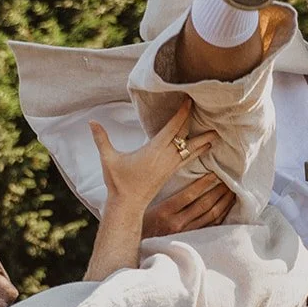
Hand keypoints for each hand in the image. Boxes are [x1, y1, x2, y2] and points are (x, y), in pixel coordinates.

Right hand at [90, 100, 214, 210]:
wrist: (128, 204)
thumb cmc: (119, 182)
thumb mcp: (108, 159)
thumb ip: (101, 139)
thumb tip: (91, 121)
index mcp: (154, 150)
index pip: (173, 128)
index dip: (182, 114)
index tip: (190, 102)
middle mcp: (166, 158)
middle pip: (187, 138)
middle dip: (199, 126)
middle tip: (214, 116)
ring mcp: (170, 167)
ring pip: (191, 151)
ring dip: (202, 142)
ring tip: (216, 135)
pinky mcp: (170, 174)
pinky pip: (188, 160)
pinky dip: (196, 152)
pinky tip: (202, 151)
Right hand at [141, 170, 234, 237]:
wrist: (134, 244)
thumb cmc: (140, 221)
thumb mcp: (146, 205)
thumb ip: (161, 192)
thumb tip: (175, 170)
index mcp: (164, 212)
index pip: (189, 195)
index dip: (204, 183)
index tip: (215, 173)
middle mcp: (176, 223)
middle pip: (204, 205)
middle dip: (219, 192)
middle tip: (230, 180)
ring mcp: (184, 234)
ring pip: (210, 217)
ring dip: (223, 203)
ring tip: (232, 192)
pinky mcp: (189, 240)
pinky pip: (209, 227)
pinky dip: (220, 217)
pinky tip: (227, 208)